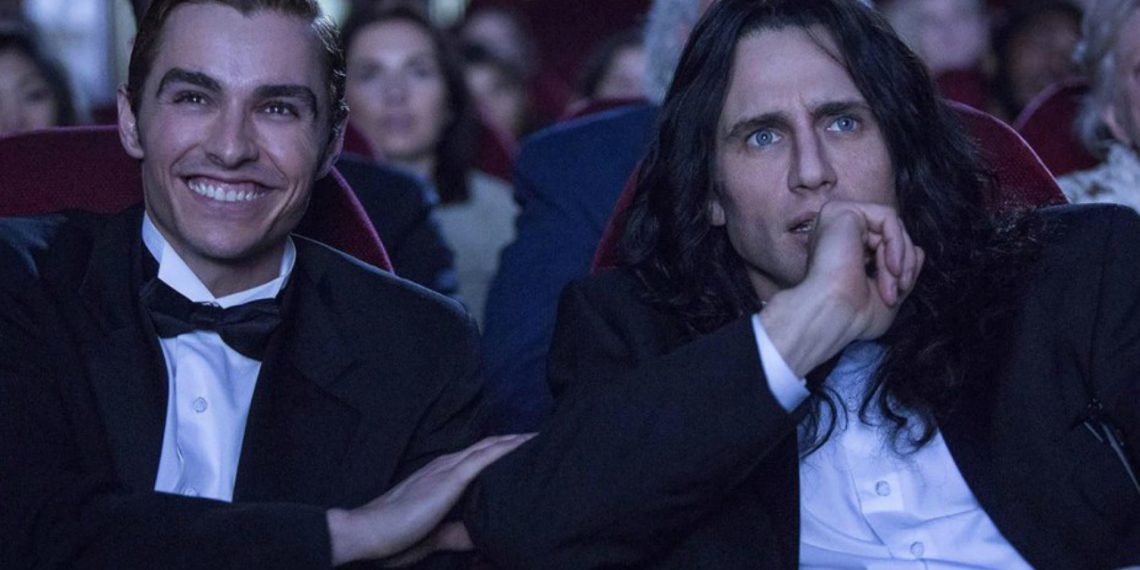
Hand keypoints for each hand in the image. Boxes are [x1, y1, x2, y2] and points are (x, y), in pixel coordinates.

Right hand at [327, 433, 533, 565]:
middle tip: (539, 437)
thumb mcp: (432, 536)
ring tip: (539, 437)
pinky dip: (506, 450)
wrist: (367, 533)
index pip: (476, 457)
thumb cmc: (393, 537)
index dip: (500, 450)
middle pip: (487, 446)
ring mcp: (447, 470)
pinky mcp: (449, 480)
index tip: (523, 449)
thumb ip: (454, 534)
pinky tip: (523, 445)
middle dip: (513, 440)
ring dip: (515, 440)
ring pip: (489, 448)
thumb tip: (476, 539)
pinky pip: (484, 459)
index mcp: (439, 477)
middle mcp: (445, 466)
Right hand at [761, 200, 923, 375]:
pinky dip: (898, 242)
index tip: (898, 293)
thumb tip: (919, 250)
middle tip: (901, 288)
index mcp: (838, 249)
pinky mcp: (841, 210)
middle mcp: (834, 231)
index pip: (882, 243)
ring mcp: (836, 218)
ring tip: (895, 284)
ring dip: (902, 257)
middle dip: (903, 262)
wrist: (831, 316)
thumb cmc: (852, 315)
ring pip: (891, 226)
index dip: (900, 266)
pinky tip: (892, 267)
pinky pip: (887, 217)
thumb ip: (902, 270)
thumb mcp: (887, 293)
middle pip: (888, 233)